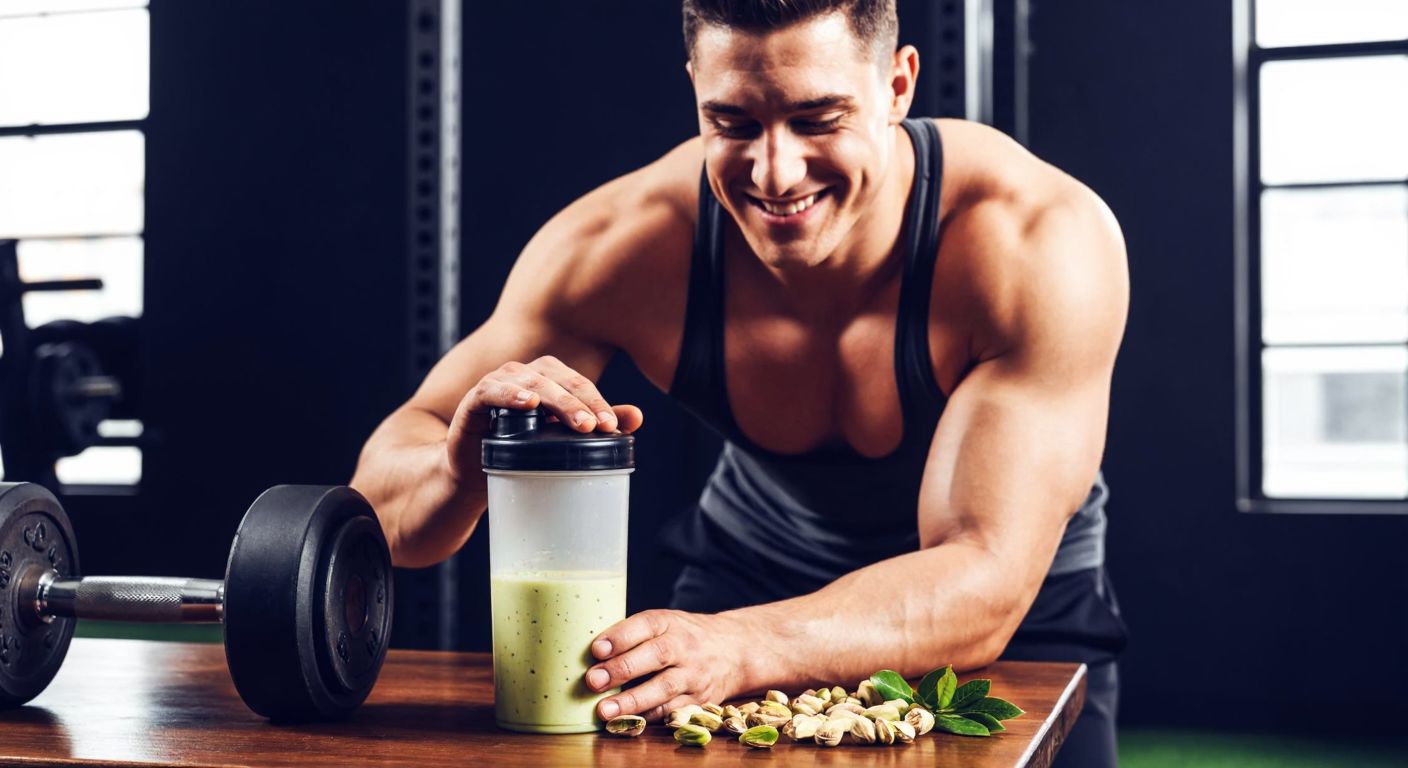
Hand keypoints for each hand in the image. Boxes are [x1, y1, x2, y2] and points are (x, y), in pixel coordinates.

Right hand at [443, 354, 642, 479]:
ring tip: (575, 422)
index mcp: (549, 379)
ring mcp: (500, 383)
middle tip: (599, 427)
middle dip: (581, 403)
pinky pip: (493, 390)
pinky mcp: (476, 398)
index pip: (579, 384)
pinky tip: (528, 403)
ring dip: (555, 400)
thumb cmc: (519, 453)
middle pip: (559, 380)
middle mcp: (526, 374)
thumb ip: (595, 423)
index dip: (598, 402)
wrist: (474, 474)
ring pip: (531, 381)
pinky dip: (510, 394)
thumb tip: (636, 417)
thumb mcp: (561, 441)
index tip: (614, 426)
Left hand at [586, 609, 753, 721]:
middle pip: (655, 656)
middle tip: (593, 681)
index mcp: (670, 622)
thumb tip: (591, 656)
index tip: (596, 649)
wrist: (733, 649)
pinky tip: (625, 721)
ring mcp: (694, 674)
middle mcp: (685, 646)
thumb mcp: (663, 623)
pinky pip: (671, 710)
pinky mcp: (699, 698)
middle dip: (622, 669)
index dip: (620, 637)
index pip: (645, 625)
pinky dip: (647, 716)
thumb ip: (632, 635)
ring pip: (664, 688)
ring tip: (604, 711)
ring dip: (632, 701)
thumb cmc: (684, 635)